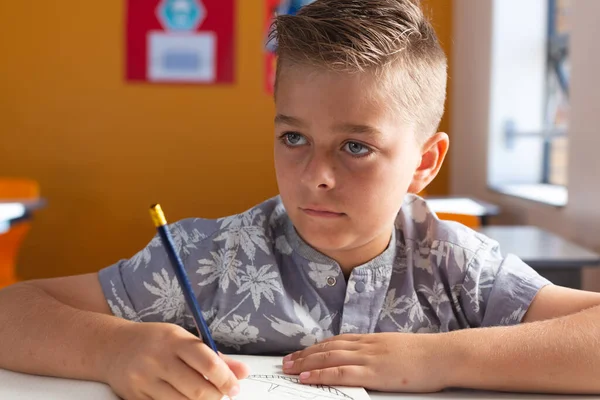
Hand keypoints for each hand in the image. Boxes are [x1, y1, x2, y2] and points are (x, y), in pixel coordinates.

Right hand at [106, 322, 248, 399]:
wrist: (113, 347)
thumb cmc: (156, 341)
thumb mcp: (184, 339)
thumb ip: (213, 356)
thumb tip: (243, 372)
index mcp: (174, 340)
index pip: (208, 363)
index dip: (226, 379)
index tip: (235, 387)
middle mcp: (158, 360)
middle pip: (197, 389)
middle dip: (216, 396)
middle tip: (222, 394)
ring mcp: (145, 380)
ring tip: (205, 396)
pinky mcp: (136, 397)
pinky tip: (185, 399)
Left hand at [281, 333, 447, 392]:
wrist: (442, 354)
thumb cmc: (424, 355)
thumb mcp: (396, 348)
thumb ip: (379, 352)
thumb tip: (367, 358)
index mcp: (371, 340)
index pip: (336, 341)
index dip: (316, 347)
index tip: (301, 353)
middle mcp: (365, 345)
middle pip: (327, 348)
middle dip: (304, 355)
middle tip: (286, 362)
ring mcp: (368, 358)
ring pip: (329, 358)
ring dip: (306, 364)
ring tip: (289, 369)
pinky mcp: (374, 372)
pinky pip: (341, 372)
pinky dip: (321, 374)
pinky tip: (308, 377)